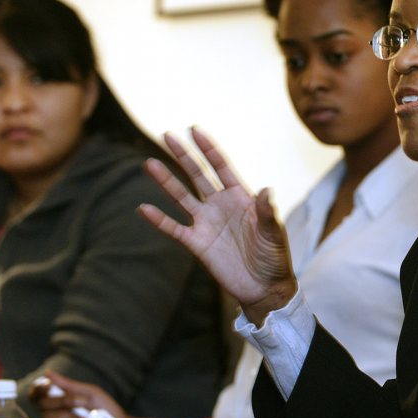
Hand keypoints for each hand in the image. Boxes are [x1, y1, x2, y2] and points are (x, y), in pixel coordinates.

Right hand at [30, 371, 128, 417]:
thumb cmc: (102, 406)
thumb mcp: (88, 392)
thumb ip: (68, 385)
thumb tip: (48, 373)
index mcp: (58, 398)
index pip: (36, 393)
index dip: (37, 388)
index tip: (48, 385)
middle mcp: (51, 412)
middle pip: (43, 405)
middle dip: (64, 401)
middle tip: (83, 400)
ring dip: (71, 415)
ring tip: (86, 416)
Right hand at [139, 128, 297, 324]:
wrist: (264, 288)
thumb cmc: (274, 257)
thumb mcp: (273, 232)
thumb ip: (266, 212)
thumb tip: (266, 190)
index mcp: (240, 196)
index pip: (221, 166)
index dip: (208, 148)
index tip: (194, 129)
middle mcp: (219, 205)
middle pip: (197, 175)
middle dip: (183, 156)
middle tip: (166, 135)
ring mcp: (206, 223)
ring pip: (181, 197)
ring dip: (166, 181)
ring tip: (149, 163)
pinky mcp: (196, 243)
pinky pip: (174, 229)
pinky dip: (159, 220)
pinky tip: (143, 208)